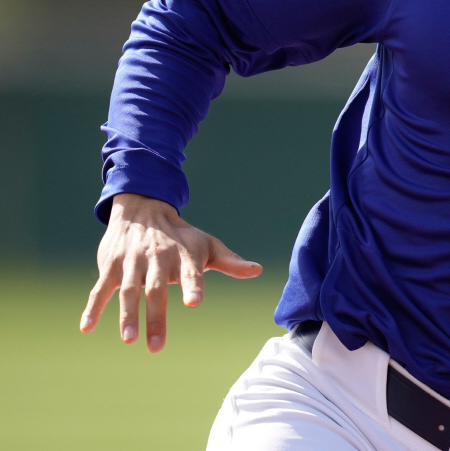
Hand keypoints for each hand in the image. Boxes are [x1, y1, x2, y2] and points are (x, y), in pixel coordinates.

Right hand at [80, 193, 261, 352]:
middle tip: (156, 347)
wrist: (144, 208)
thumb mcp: (207, 245)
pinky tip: (86, 328)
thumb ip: (230, 262)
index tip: (194, 301)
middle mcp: (157, 259)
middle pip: (156, 290)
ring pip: (128, 292)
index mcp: (183, 256)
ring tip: (129, 339)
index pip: (190, 273)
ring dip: (127, 315)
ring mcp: (132, 263)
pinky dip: (93, 308)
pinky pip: (100, 289)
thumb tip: (257, 271)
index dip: (193, 285)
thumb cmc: (181, 235)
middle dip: (156, 317)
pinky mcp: (111, 266)